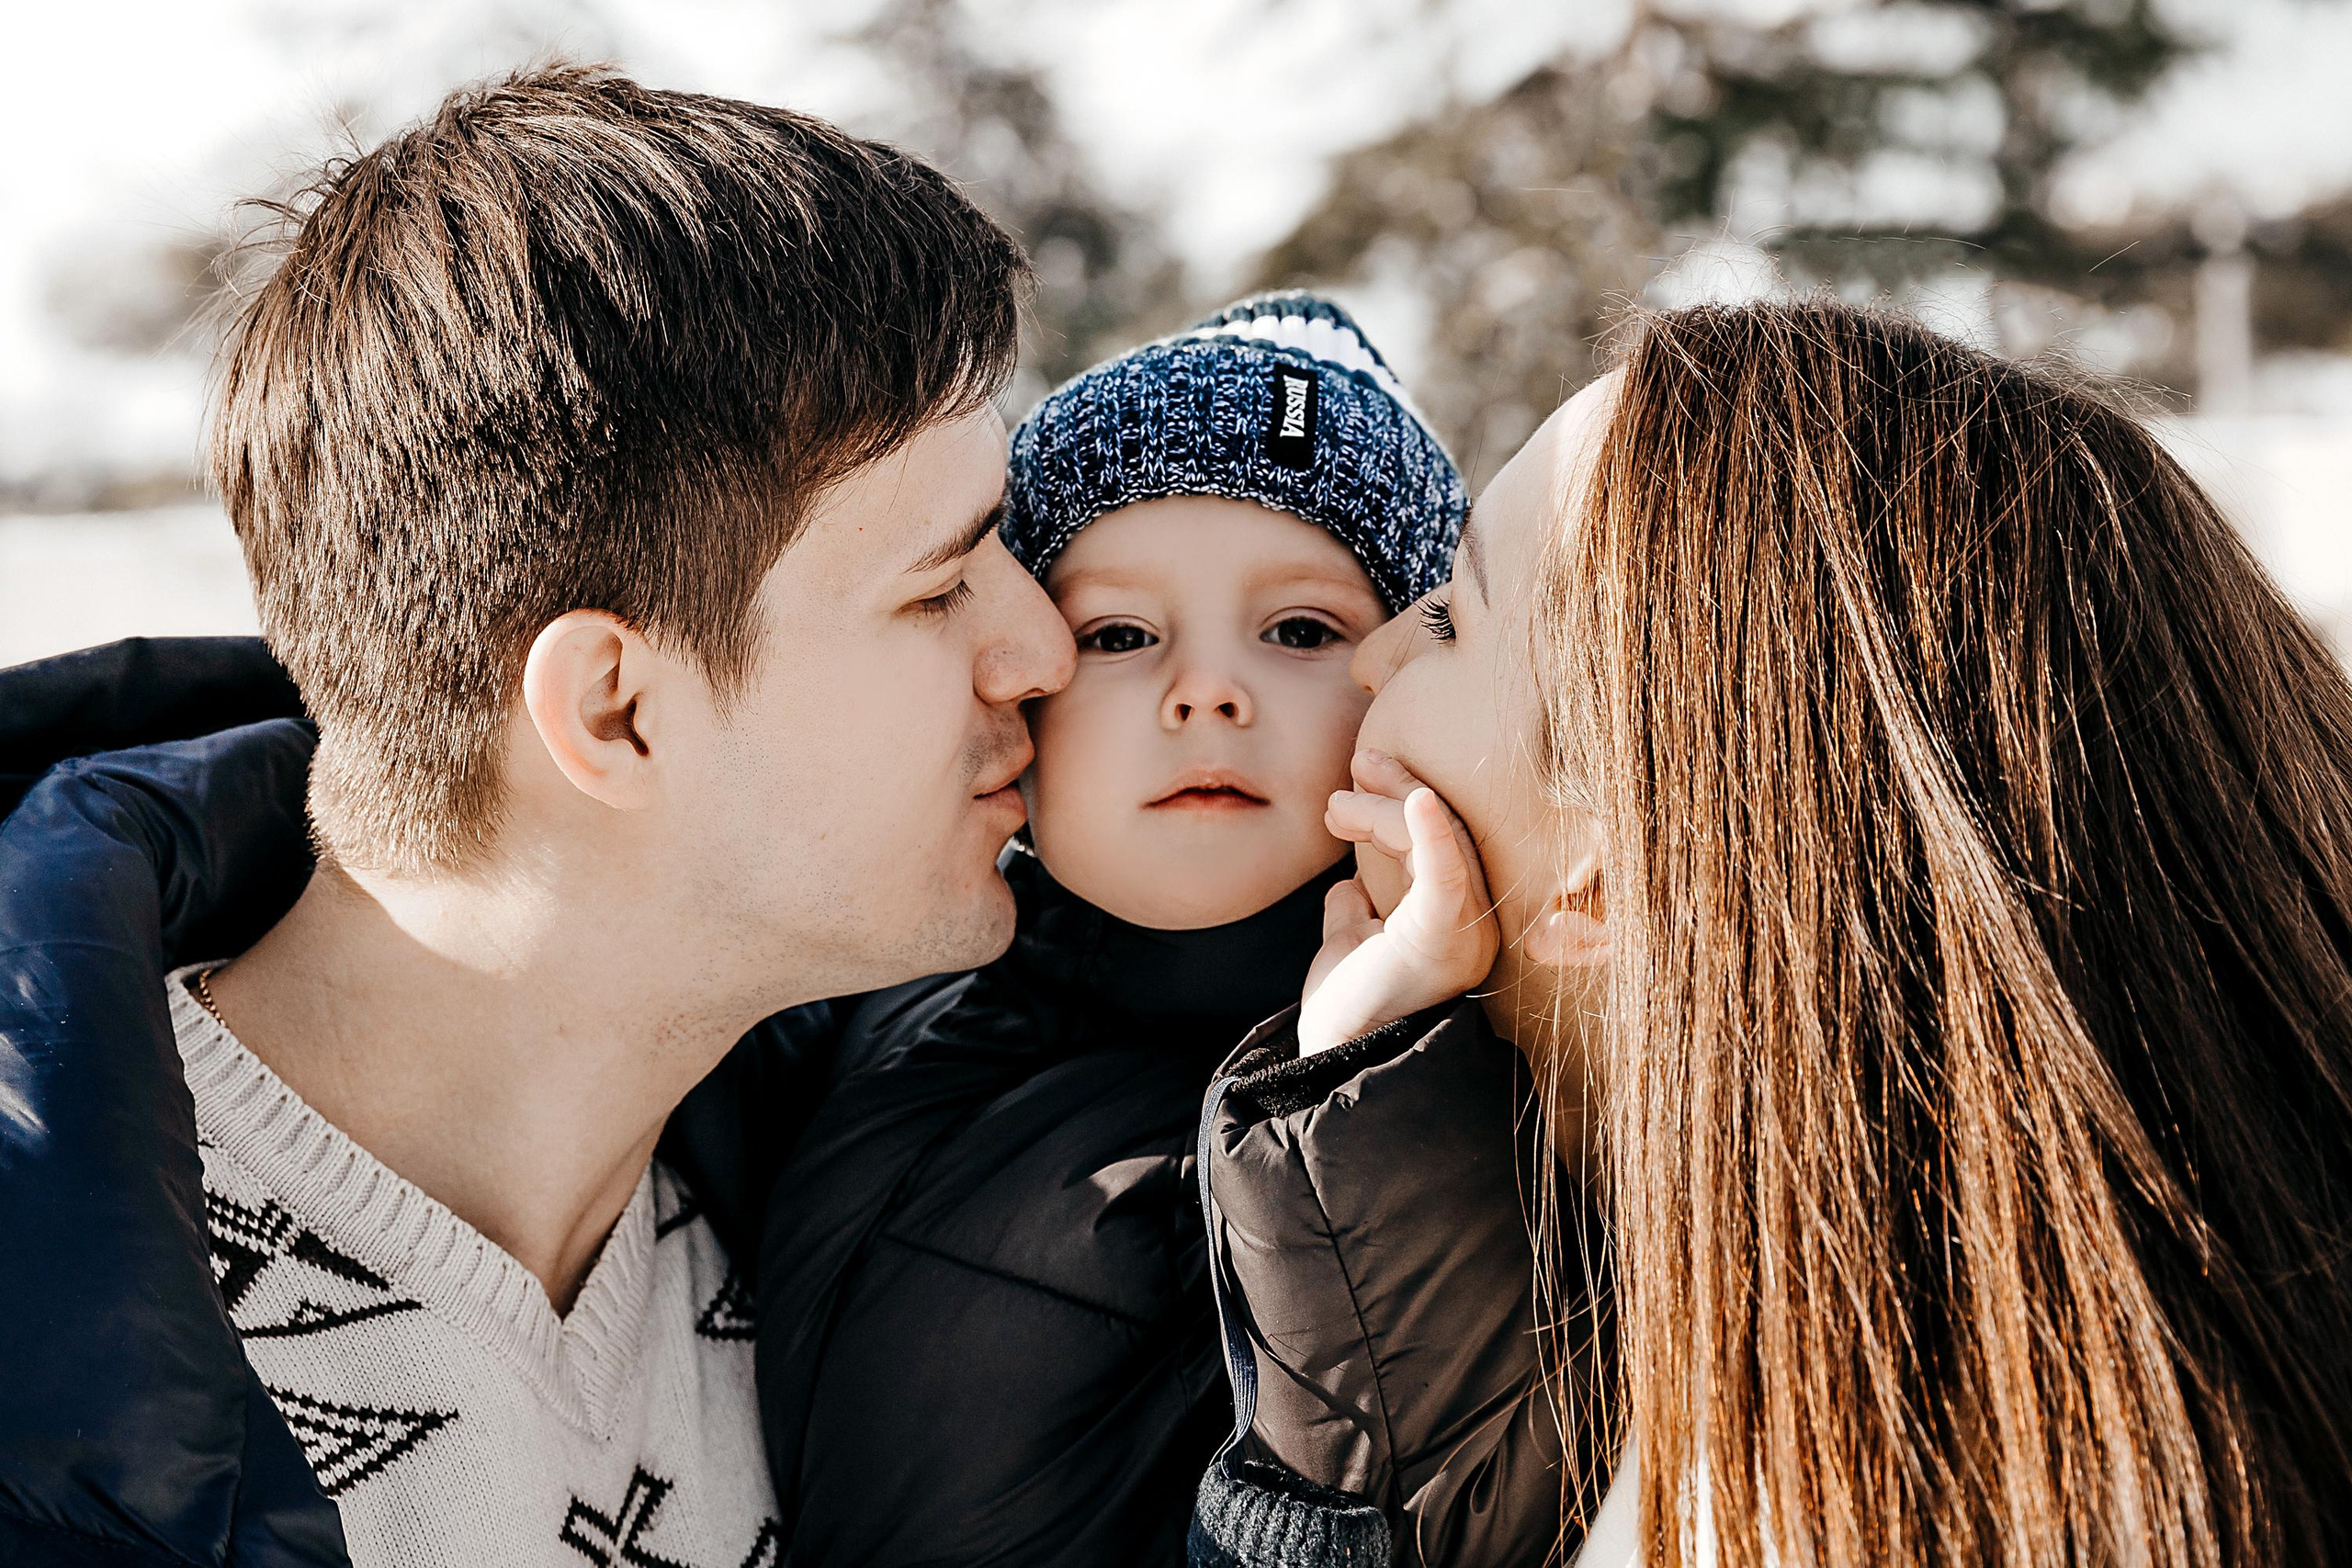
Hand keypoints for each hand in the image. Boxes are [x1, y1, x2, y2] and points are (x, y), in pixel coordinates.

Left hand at [1297, 750, 1498, 1054]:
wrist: (1336, 1057)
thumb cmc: (1347, 1011)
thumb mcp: (1350, 944)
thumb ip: (1354, 911)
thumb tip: (1346, 885)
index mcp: (1451, 924)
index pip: (1436, 845)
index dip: (1400, 802)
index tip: (1359, 775)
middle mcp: (1470, 925)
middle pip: (1444, 834)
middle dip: (1397, 791)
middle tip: (1358, 762)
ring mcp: (1462, 931)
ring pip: (1436, 841)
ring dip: (1383, 811)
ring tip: (1336, 805)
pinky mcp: (1442, 936)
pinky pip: (1447, 875)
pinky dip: (1431, 833)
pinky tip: (1417, 799)